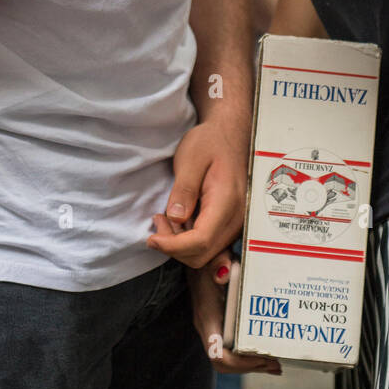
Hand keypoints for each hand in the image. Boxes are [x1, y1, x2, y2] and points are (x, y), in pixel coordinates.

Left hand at [147, 115, 248, 267]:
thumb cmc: (210, 142)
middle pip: (203, 254)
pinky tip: (178, 220)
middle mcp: (236, 218)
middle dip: (174, 246)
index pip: (201, 241)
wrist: (229, 134)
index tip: (152, 238)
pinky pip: (208, 244)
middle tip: (158, 221)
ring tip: (164, 218)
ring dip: (180, 244)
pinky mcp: (229, 223)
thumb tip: (176, 218)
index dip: (173, 246)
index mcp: (226, 201)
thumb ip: (183, 190)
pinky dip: (188, 240)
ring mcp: (235, 222)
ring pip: (205, 253)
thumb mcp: (190, 158)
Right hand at [188, 251, 281, 375]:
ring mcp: (214, 328)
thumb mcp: (213, 256)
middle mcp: (209, 327)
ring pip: (229, 359)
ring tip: (276, 364)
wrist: (198, 260)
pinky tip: (266, 354)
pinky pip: (232, 349)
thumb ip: (219, 262)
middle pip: (225, 363)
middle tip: (276, 364)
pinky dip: (248, 355)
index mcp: (207, 316)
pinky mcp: (221, 326)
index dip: (239, 362)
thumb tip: (223, 273)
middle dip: (250, 366)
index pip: (217, 354)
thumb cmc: (207, 259)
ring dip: (251, 364)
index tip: (262, 357)